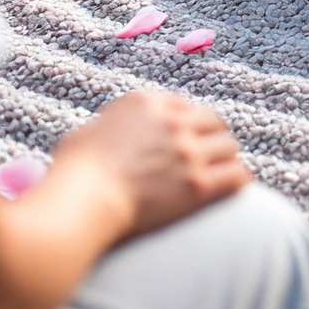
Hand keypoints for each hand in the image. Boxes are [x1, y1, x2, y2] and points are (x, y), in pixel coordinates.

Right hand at [47, 89, 250, 241]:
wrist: (78, 205)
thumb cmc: (71, 175)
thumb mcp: (88, 132)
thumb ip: (112, 124)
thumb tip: (114, 131)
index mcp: (147, 104)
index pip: (184, 106)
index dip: (185, 124)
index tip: (183, 139)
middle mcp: (174, 122)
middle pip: (214, 122)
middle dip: (211, 138)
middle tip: (207, 155)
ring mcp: (189, 152)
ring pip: (229, 147)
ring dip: (224, 159)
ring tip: (220, 172)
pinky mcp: (199, 185)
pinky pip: (237, 175)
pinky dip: (236, 180)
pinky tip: (231, 187)